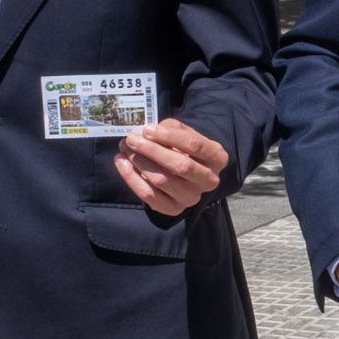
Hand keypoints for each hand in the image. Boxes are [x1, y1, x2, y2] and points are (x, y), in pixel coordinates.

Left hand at [114, 119, 228, 215]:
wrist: (186, 170)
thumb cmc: (184, 147)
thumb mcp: (183, 132)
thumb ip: (170, 129)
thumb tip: (146, 132)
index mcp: (217, 158)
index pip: (194, 145)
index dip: (169, 136)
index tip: (147, 129)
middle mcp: (209, 180)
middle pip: (180, 165)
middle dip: (151, 150)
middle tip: (131, 139)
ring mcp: (192, 197)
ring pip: (162, 180)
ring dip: (139, 162)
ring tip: (124, 149)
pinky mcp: (174, 209)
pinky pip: (149, 196)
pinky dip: (132, 178)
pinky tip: (122, 164)